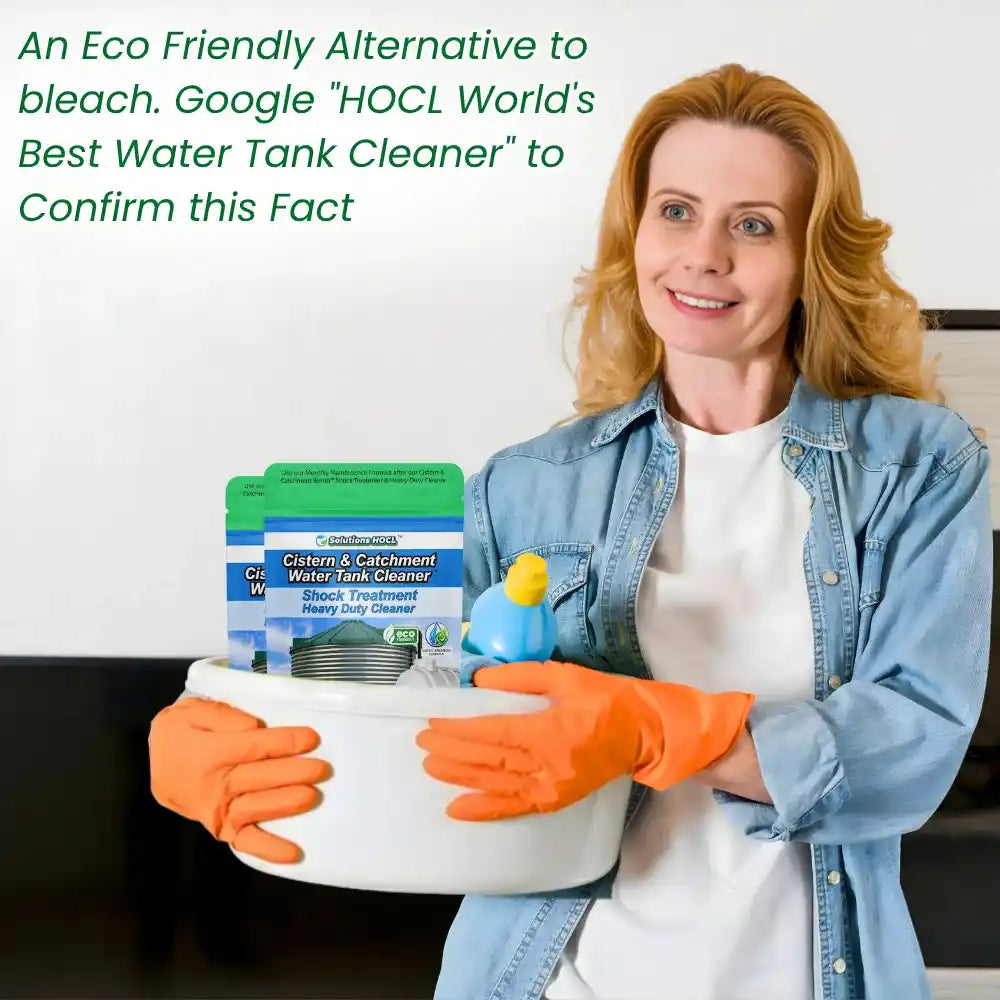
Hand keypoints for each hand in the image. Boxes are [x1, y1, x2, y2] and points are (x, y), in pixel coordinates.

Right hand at [149, 697, 331, 862]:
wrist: (155, 760)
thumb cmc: (182, 730)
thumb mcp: (192, 710)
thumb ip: (222, 715)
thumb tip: (253, 726)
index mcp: (208, 753)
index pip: (251, 747)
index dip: (283, 743)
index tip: (311, 738)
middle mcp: (212, 785)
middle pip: (256, 779)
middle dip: (292, 774)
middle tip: (322, 769)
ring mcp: (216, 810)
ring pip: (253, 809)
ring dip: (283, 805)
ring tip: (313, 797)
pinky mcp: (219, 827)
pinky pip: (243, 841)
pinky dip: (267, 849)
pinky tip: (293, 854)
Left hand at [416, 660, 752, 820]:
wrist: (643, 733)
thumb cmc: (605, 698)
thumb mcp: (564, 676)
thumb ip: (520, 677)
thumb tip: (480, 680)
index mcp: (551, 730)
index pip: (493, 732)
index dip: (459, 731)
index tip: (433, 724)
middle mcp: (549, 764)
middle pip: (490, 760)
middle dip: (452, 753)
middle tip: (423, 743)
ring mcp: (552, 787)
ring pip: (496, 784)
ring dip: (460, 777)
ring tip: (431, 767)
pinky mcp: (557, 799)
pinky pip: (515, 808)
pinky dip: (485, 809)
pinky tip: (458, 808)